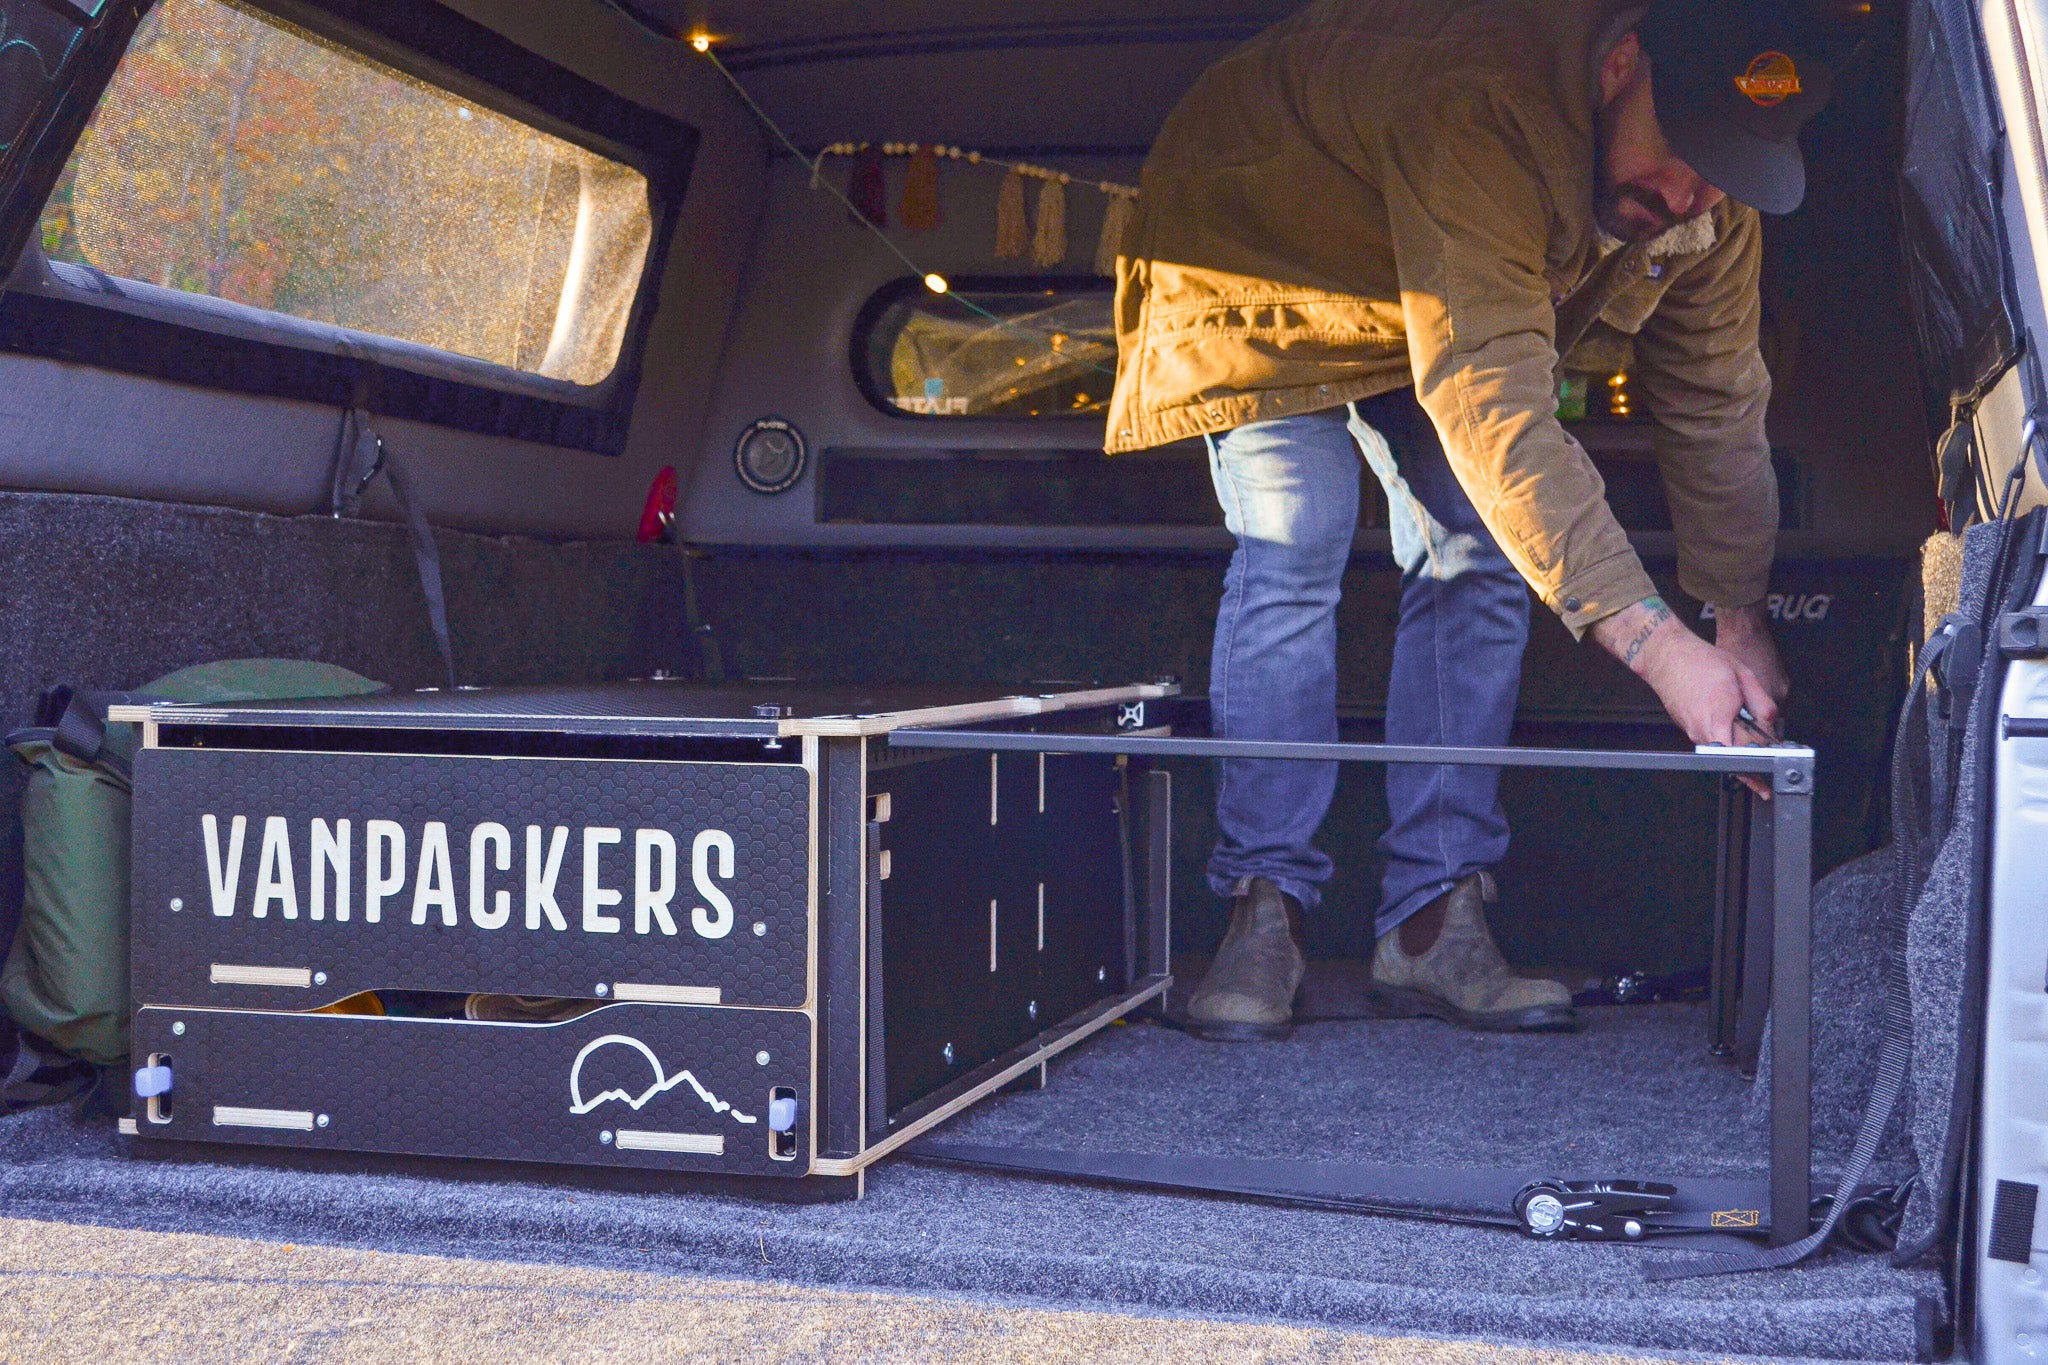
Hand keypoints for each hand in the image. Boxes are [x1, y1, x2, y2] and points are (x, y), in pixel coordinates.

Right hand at [1590, 596, 1781, 797]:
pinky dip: (1722, 736)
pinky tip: (1728, 721)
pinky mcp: (1686, 727)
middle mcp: (1703, 728)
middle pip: (1730, 757)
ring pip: (1719, 749)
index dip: (1756, 769)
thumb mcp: (1742, 674)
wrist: (1667, 657)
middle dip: (1749, 761)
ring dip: (1735, 747)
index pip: (1741, 755)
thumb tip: (1770, 721)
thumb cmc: (1700, 661)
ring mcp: (1692, 730)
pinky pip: (1709, 739)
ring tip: (1746, 732)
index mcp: (1720, 716)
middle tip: (1763, 761)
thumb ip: (1761, 702)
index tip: (1764, 783)